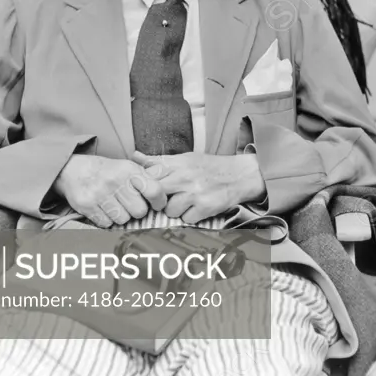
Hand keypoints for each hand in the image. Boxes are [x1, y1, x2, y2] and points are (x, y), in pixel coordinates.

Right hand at [55, 154, 166, 227]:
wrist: (75, 170)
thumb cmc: (109, 171)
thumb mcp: (129, 167)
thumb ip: (147, 178)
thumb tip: (165, 193)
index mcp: (129, 170)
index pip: (154, 190)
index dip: (160, 201)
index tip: (158, 204)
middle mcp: (115, 181)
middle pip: (139, 211)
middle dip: (138, 211)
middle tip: (132, 205)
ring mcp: (100, 194)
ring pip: (123, 219)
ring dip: (122, 216)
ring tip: (117, 206)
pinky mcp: (86, 205)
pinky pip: (106, 223)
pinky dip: (108, 220)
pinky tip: (105, 209)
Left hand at [131, 151, 264, 224]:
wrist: (240, 175)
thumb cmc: (209, 167)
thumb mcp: (185, 159)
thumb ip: (160, 161)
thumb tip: (135, 156)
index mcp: (178, 163)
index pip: (149, 175)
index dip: (145, 185)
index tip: (148, 189)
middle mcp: (185, 177)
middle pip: (156, 194)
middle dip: (158, 200)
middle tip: (165, 200)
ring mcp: (195, 193)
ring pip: (170, 210)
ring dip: (177, 210)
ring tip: (187, 202)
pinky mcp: (205, 207)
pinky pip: (186, 219)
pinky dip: (191, 216)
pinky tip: (198, 207)